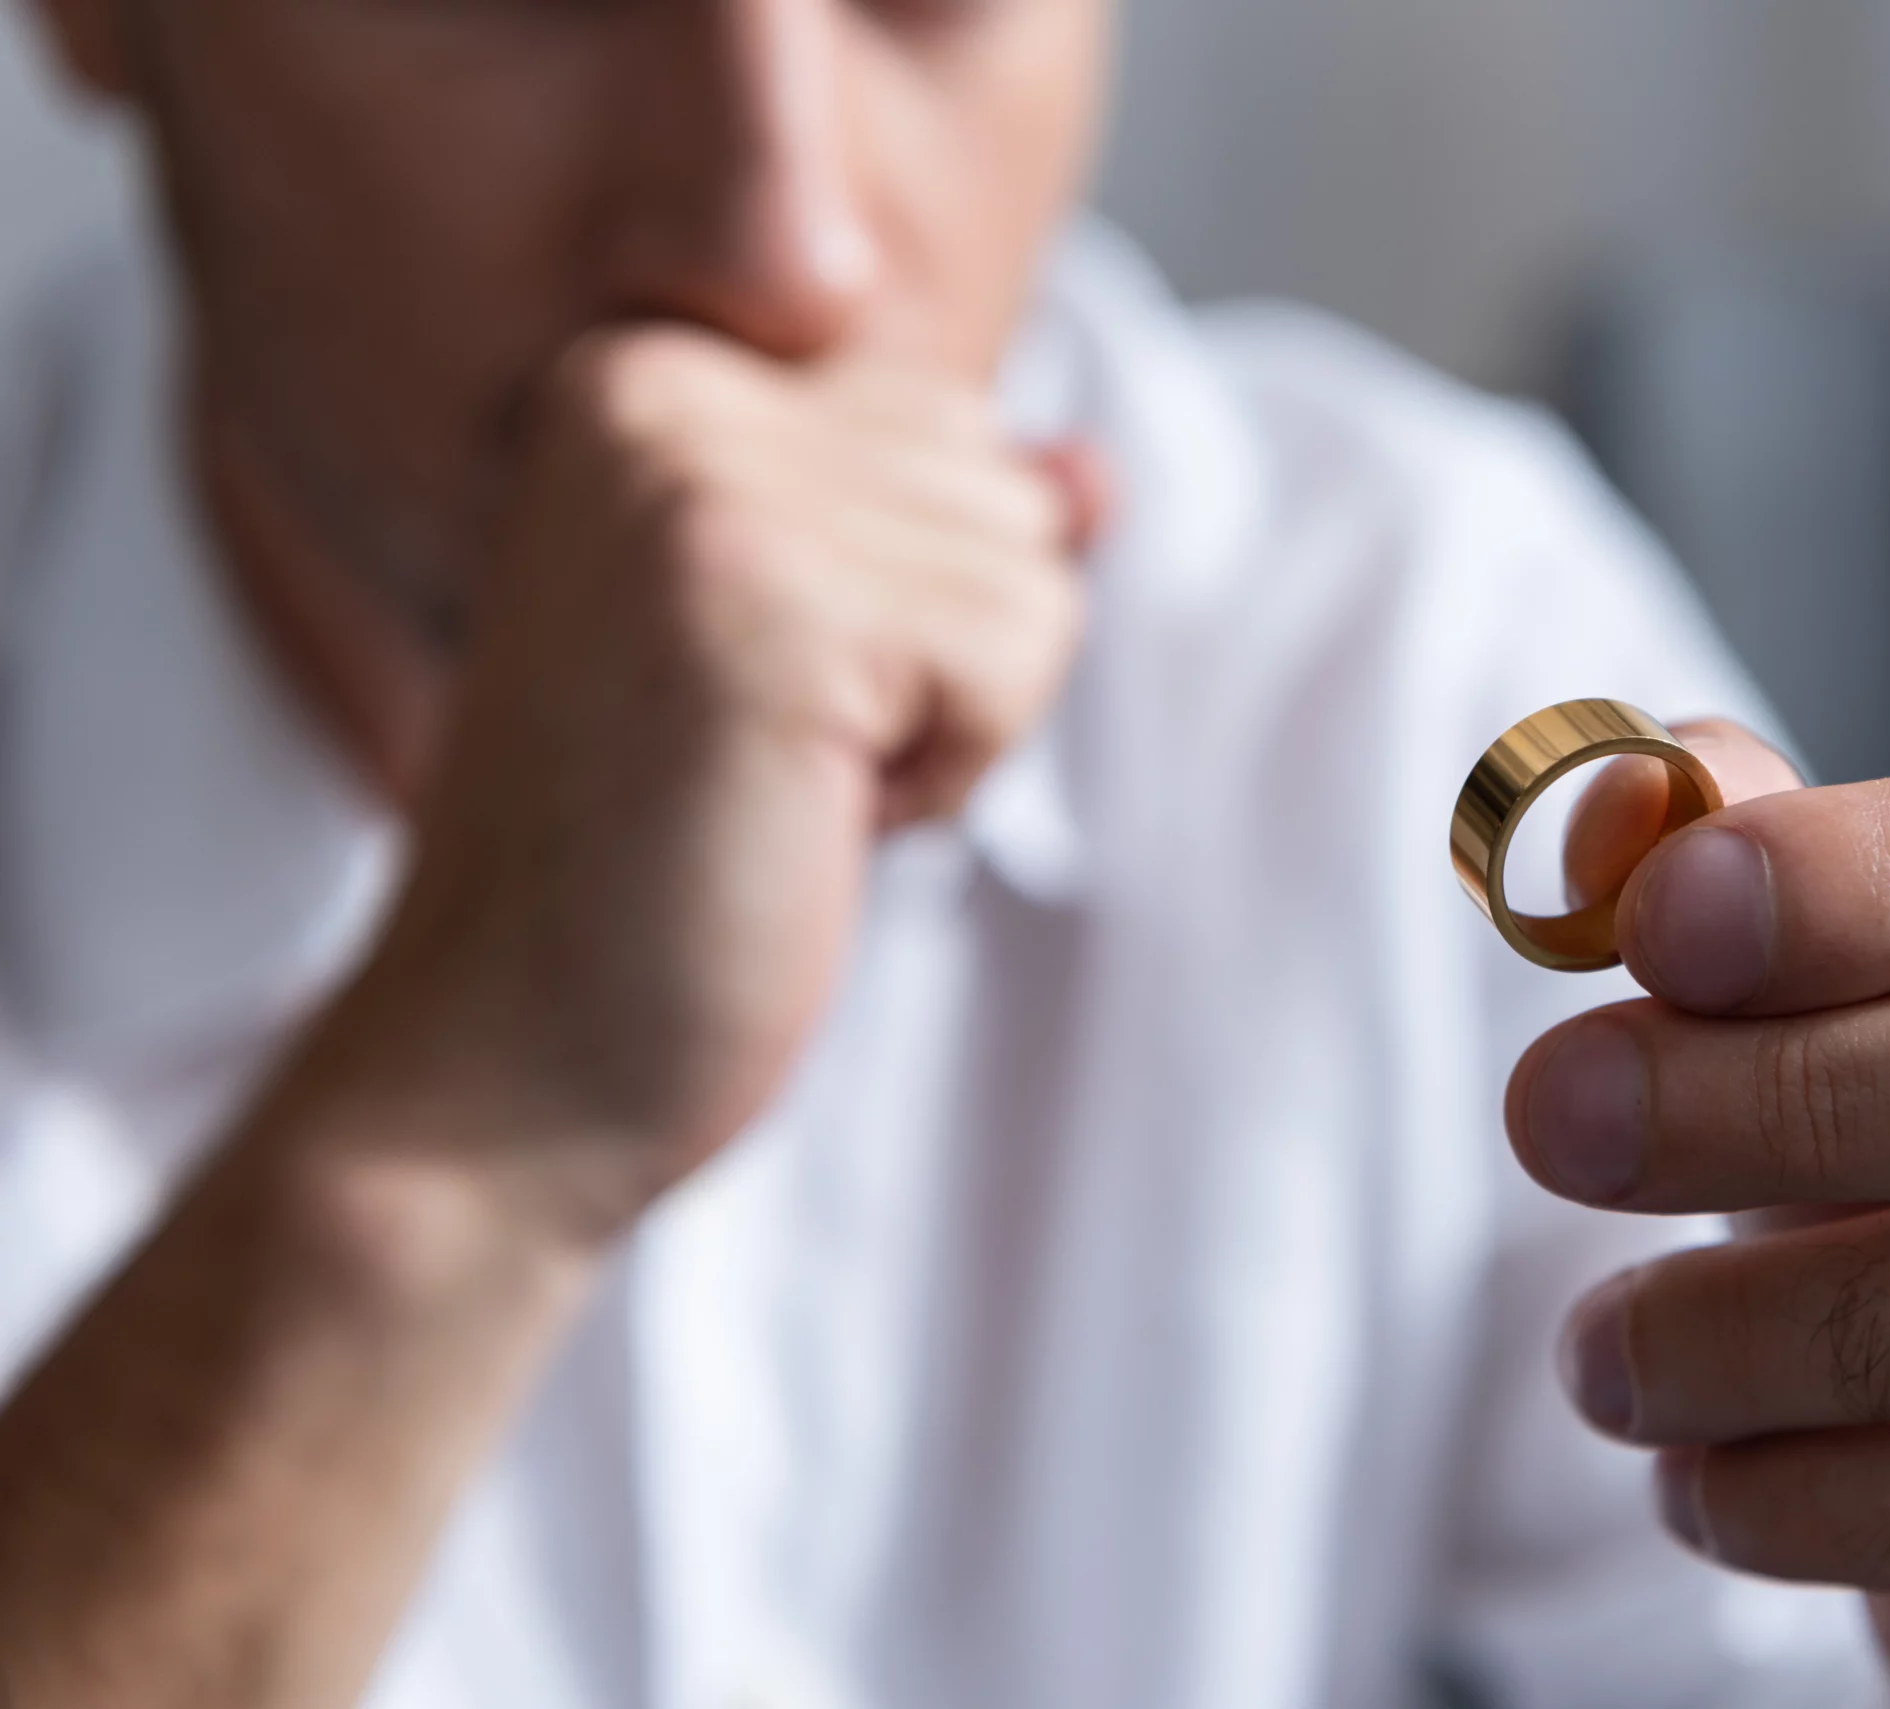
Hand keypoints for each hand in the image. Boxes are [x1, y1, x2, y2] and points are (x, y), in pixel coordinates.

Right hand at [304, 326, 1101, 1245]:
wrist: (497, 1075)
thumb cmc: (648, 881)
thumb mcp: (813, 662)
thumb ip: (939, 535)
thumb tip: (1094, 470)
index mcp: (636, 378)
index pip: (940, 424)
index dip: (898, 610)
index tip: (739, 704)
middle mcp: (652, 386)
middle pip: (996, 484)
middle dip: (931, 662)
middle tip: (753, 764)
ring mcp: (702, 480)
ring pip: (1030, 570)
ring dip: (940, 727)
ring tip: (766, 792)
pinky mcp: (771, 594)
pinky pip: (1020, 653)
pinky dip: (946, 778)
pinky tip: (796, 823)